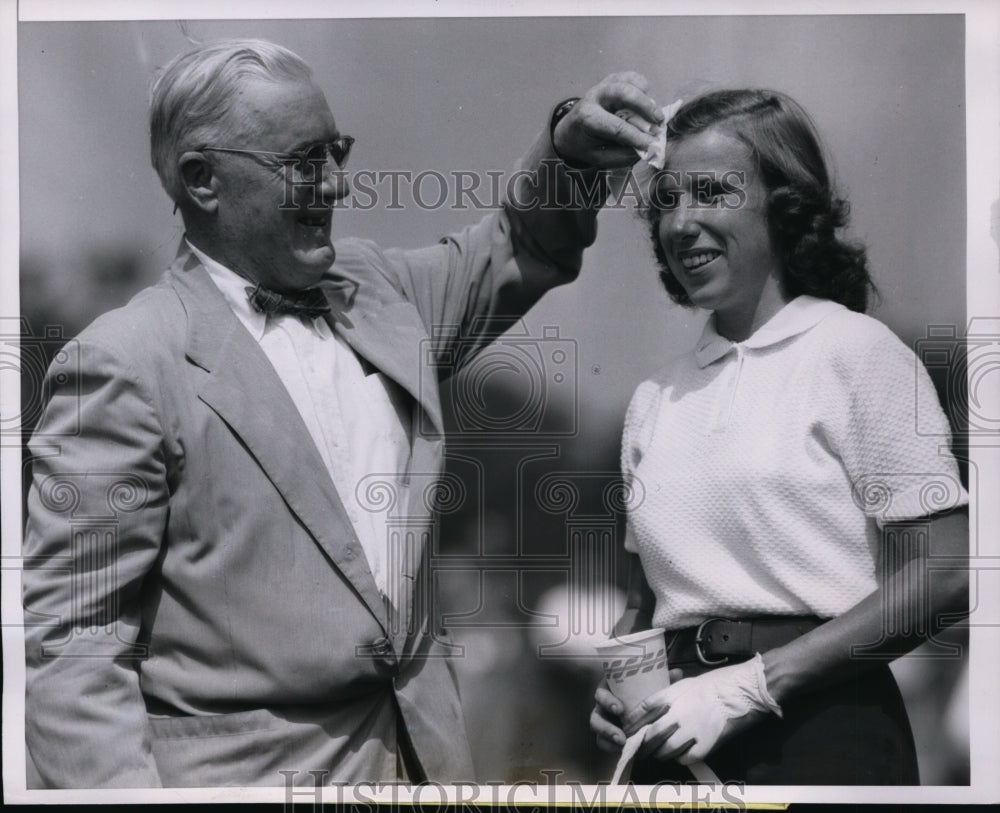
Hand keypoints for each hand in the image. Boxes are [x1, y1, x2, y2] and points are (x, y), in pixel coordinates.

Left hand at [553, 72, 664, 168]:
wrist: (571, 130)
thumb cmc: (587, 145)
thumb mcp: (599, 158)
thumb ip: (622, 155)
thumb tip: (647, 149)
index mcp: (587, 118)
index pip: (616, 127)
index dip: (636, 136)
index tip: (652, 145)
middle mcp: (594, 97)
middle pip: (622, 92)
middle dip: (645, 107)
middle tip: (659, 122)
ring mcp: (604, 85)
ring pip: (629, 80)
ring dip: (646, 97)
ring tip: (655, 115)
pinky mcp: (612, 80)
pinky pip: (632, 77)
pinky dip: (643, 88)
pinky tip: (647, 103)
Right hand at [590, 668, 684, 752]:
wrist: (640, 707)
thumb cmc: (641, 691)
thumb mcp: (648, 685)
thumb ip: (661, 680)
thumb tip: (678, 672)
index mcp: (610, 691)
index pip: (601, 694)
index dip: (607, 701)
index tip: (620, 709)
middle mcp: (603, 707)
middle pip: (596, 716)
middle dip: (606, 727)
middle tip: (621, 735)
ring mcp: (603, 721)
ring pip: (597, 732)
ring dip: (608, 739)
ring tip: (622, 745)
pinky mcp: (606, 735)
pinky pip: (602, 742)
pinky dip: (610, 747)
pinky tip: (622, 751)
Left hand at [623, 654, 781, 764]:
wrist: (734, 694)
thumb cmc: (706, 688)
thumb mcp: (679, 685)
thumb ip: (661, 698)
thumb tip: (642, 711)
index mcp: (671, 697)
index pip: (643, 711)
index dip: (633, 723)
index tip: (627, 730)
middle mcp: (679, 714)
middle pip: (652, 734)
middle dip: (643, 744)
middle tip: (639, 750)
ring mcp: (692, 731)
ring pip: (667, 750)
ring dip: (660, 753)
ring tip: (657, 753)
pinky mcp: (705, 744)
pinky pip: (685, 757)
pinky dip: (679, 757)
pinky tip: (679, 754)